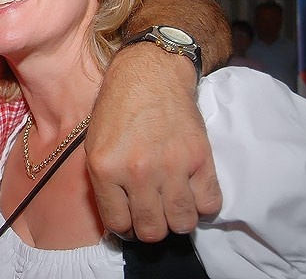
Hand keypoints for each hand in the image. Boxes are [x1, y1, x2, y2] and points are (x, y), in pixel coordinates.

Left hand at [85, 43, 221, 241]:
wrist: (151, 75)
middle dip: (152, 227)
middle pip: (152, 230)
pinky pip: (209, 204)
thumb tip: (119, 219)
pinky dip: (202, 205)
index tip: (131, 220)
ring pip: (182, 223)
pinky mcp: (200, 159)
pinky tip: (192, 192)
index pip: (119, 223)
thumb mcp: (96, 145)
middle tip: (152, 213)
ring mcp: (171, 166)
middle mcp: (137, 172)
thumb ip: (105, 183)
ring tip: (173, 204)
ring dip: (178, 219)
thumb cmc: (118, 108)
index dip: (126, 227)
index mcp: (106, 168)